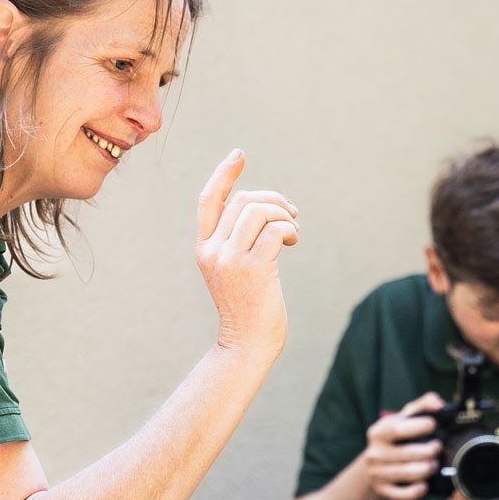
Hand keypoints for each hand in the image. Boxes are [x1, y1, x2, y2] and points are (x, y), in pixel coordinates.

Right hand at [196, 150, 297, 356]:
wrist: (247, 344)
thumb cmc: (248, 308)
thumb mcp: (235, 271)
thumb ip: (239, 242)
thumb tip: (269, 210)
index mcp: (205, 248)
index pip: (209, 201)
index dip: (223, 174)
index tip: (239, 155)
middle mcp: (213, 251)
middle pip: (244, 200)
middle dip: (273, 200)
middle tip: (292, 215)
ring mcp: (231, 260)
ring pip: (260, 211)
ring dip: (285, 215)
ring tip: (293, 233)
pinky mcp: (254, 269)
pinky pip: (276, 230)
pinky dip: (290, 230)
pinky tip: (293, 241)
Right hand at [362, 392, 444, 499]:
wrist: (373, 465)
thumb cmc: (394, 439)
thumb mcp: (402, 419)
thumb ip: (421, 406)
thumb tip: (438, 403)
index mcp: (378, 432)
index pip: (398, 429)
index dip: (419, 426)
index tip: (433, 424)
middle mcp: (374, 453)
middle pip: (407, 453)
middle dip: (429, 451)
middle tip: (437, 448)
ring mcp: (377, 473)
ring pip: (407, 474)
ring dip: (426, 469)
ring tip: (434, 464)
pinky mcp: (382, 490)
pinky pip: (401, 495)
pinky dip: (416, 492)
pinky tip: (424, 485)